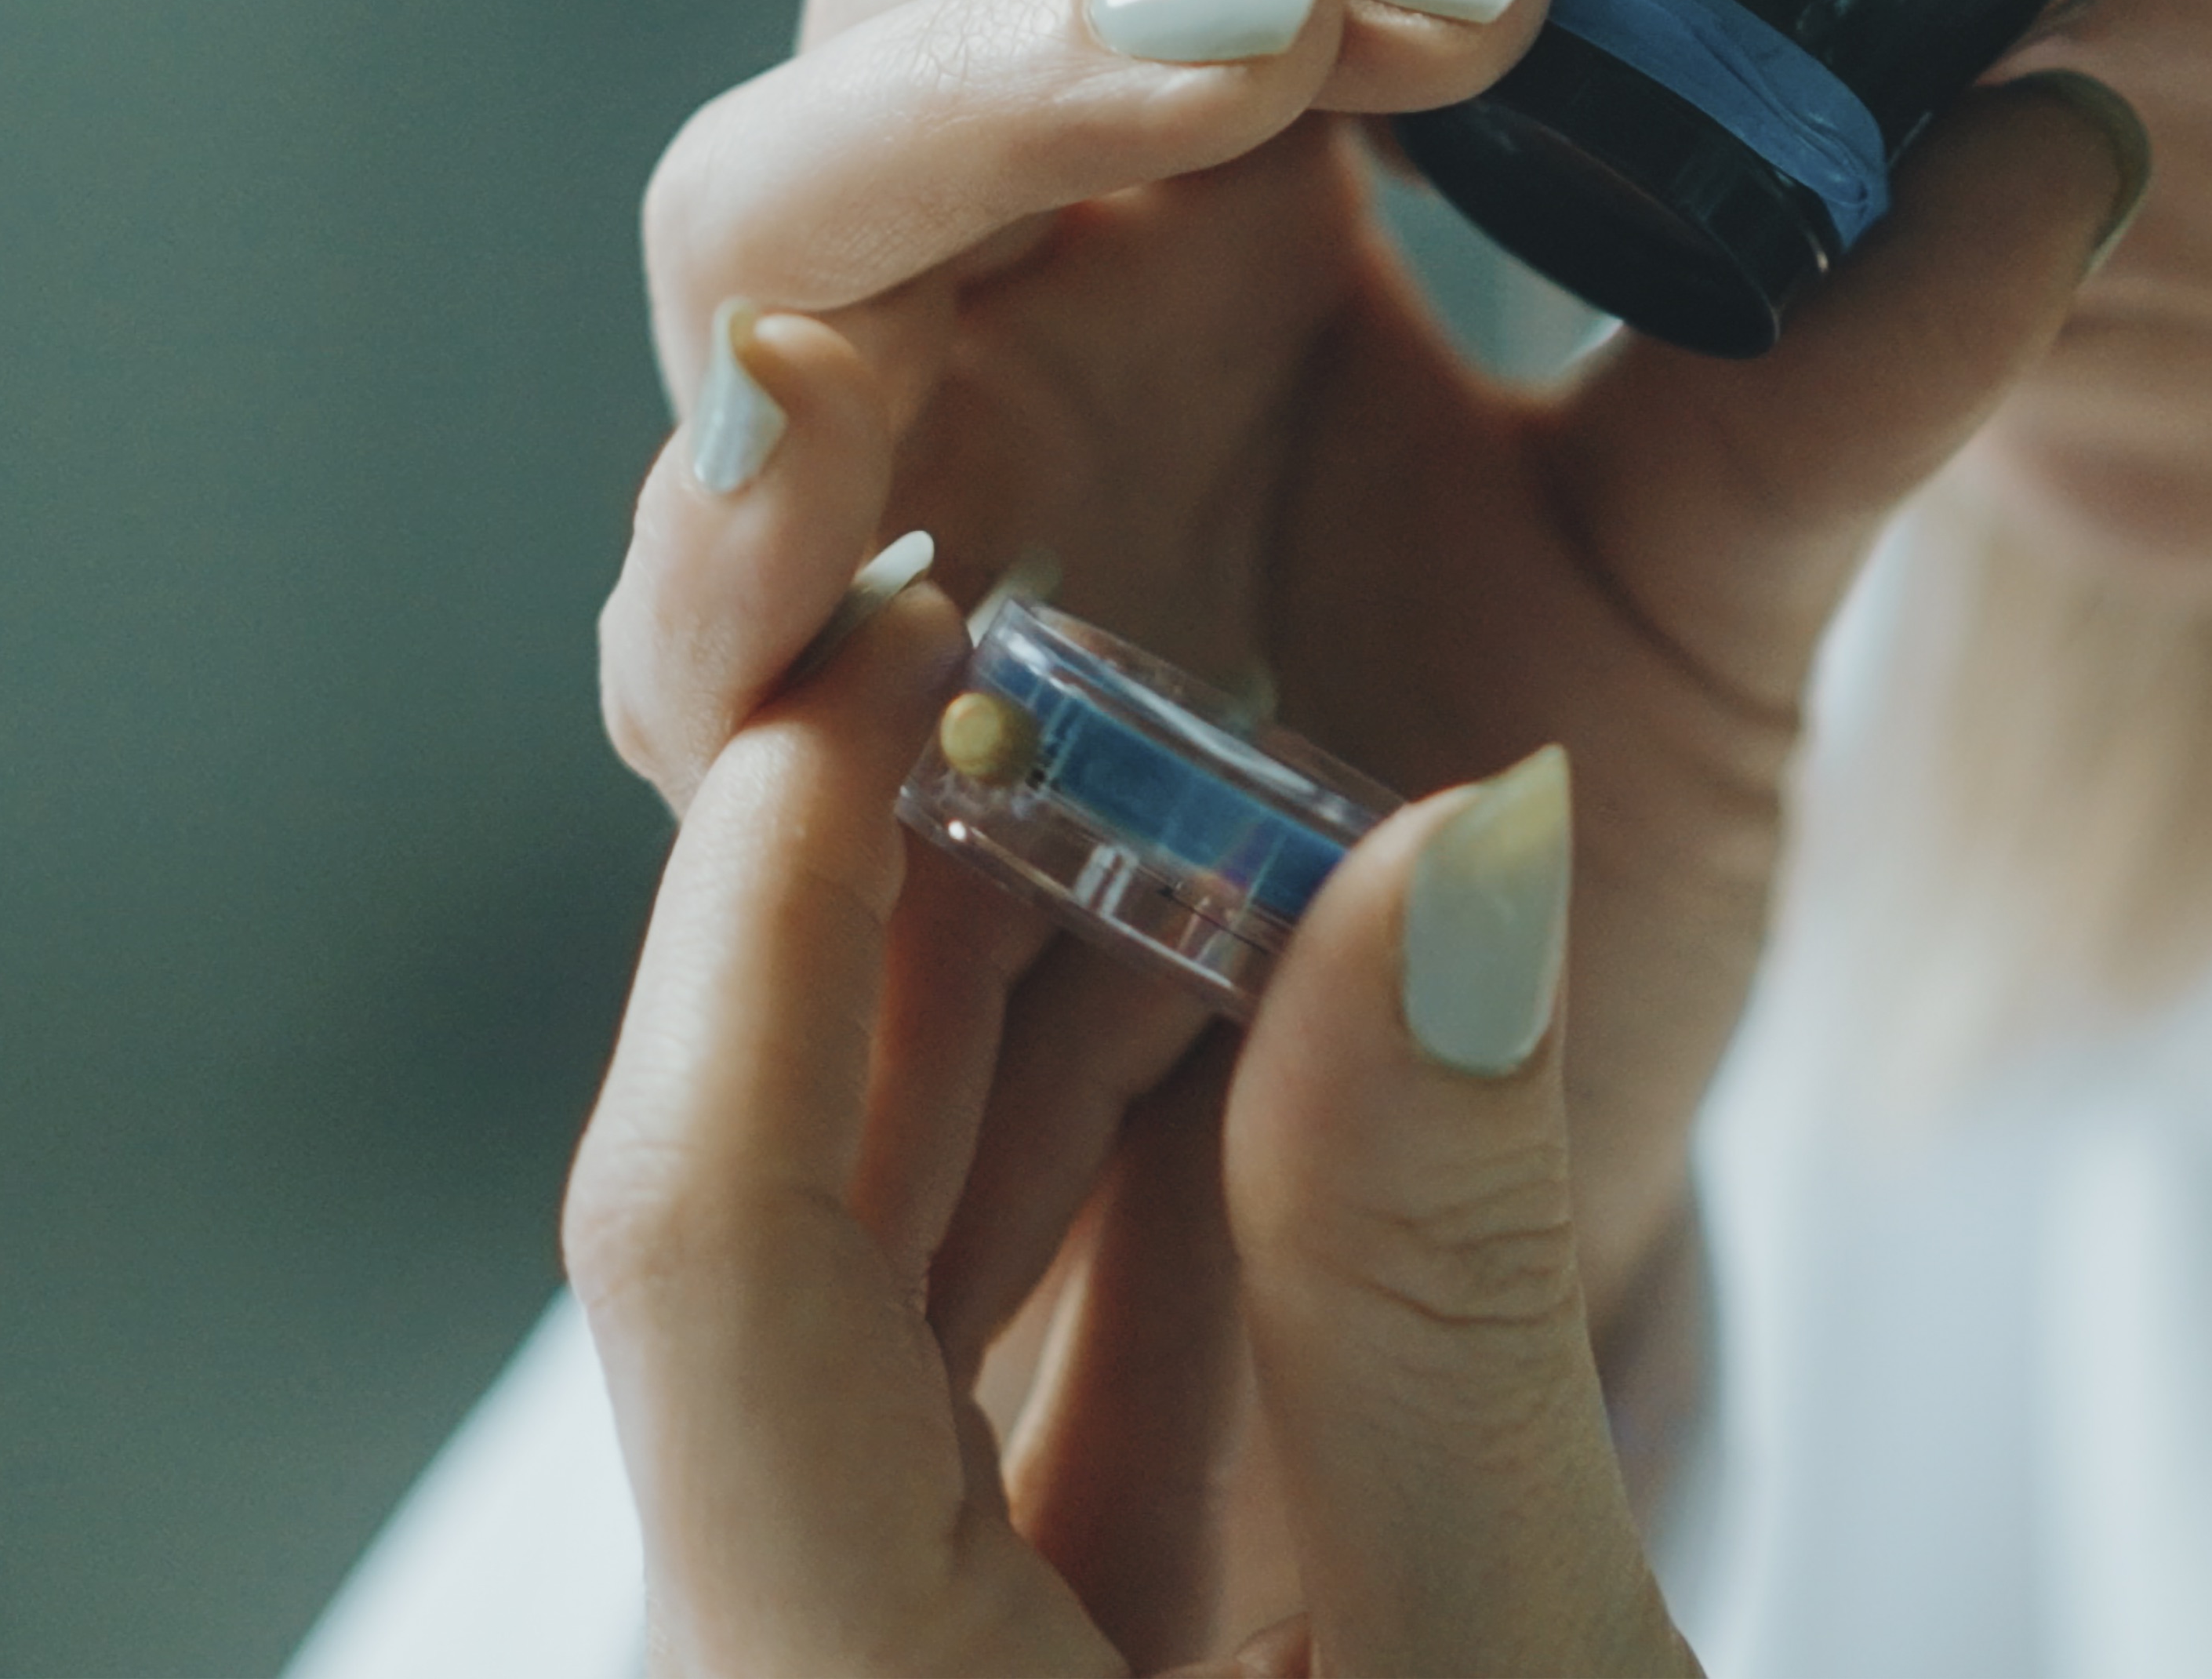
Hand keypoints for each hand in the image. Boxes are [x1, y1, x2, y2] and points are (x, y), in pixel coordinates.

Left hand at [568, 516, 1692, 1677]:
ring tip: (1213, 795)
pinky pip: (1020, 1393)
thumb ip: (1448, 1304)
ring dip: (1060, 1034)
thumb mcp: (1510, 1673)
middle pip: (783, 1212)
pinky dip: (1150, 1195)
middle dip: (934, 907)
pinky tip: (1284, 1025)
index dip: (764, 905)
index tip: (879, 647)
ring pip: (908, 1285)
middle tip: (1076, 637)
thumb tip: (1452, 868)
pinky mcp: (1014, 1676)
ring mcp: (892, 1663)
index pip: (702, 1228)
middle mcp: (802, 1662)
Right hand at [595, 0, 2140, 1493]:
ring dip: (991, 91)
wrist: (1431, 1219)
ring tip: (1263, 51)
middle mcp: (1008, 304)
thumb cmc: (1521, 879)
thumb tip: (2073, 119)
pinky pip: (685, 600)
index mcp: (1207, 198)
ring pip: (768, 213)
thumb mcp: (1718, 610)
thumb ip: (1853, 374)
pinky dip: (744, 492)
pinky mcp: (786, 765)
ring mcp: (876, 513)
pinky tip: (882, 416)